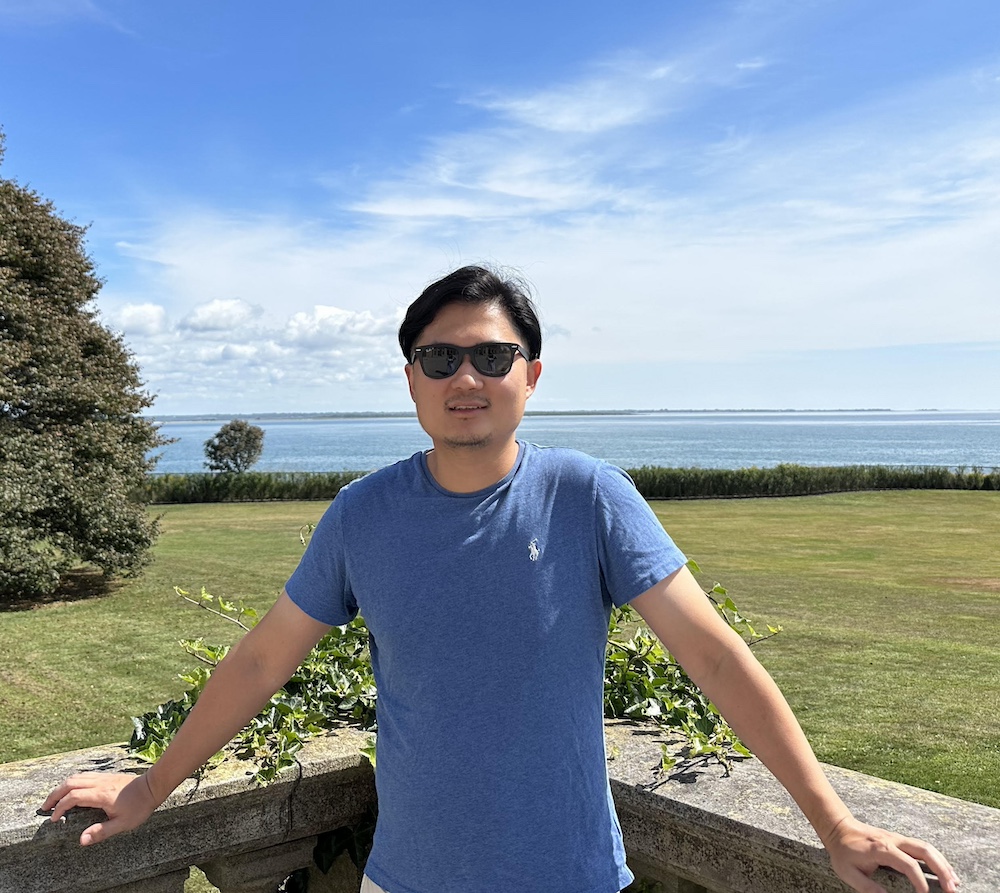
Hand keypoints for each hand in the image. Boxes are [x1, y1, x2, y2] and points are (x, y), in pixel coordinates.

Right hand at [42, 772, 158, 845]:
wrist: (153, 787)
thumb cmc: (140, 806)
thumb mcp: (123, 824)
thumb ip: (101, 832)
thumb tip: (81, 840)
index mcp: (101, 795)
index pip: (73, 797)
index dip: (60, 807)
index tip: (54, 818)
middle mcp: (100, 783)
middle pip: (70, 783)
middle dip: (54, 794)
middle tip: (45, 807)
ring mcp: (103, 777)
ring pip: (76, 777)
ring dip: (62, 787)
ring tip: (53, 799)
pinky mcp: (106, 776)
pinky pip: (84, 775)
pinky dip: (72, 782)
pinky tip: (70, 790)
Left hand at [824, 816, 958, 892]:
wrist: (838, 828)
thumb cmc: (843, 851)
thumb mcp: (847, 871)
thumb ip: (866, 887)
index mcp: (882, 849)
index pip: (908, 864)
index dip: (919, 879)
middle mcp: (893, 841)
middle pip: (924, 850)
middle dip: (941, 869)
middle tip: (952, 889)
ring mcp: (898, 838)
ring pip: (926, 847)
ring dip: (943, 864)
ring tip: (955, 883)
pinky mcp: (900, 840)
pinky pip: (922, 847)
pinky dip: (937, 858)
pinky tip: (945, 871)